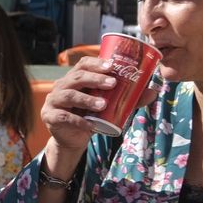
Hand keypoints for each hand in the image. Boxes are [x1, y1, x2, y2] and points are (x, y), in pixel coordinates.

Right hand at [40, 56, 159, 158]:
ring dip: (87, 99)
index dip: (96, 63)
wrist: (73, 139)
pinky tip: (90, 125)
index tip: (112, 65)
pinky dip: (78, 121)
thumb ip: (128, 99)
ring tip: (103, 104)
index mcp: (75, 79)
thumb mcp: (110, 107)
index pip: (82, 64)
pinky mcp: (50, 116)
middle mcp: (62, 86)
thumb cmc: (91, 117)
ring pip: (69, 95)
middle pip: (76, 77)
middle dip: (95, 78)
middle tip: (113, 83)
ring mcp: (54, 101)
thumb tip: (153, 91)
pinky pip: (63, 116)